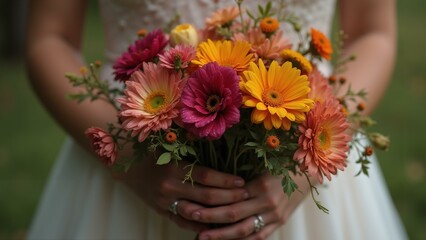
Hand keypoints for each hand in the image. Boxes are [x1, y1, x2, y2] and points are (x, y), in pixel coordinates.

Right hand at [112, 156, 249, 232]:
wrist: (128, 167)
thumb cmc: (154, 153)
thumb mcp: (172, 148)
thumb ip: (194, 151)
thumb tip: (222, 150)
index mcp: (175, 167)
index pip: (206, 176)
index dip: (226, 180)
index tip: (241, 181)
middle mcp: (170, 186)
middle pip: (205, 196)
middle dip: (228, 197)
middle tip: (245, 196)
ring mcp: (165, 202)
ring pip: (197, 213)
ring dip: (217, 214)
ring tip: (235, 213)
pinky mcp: (162, 212)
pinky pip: (183, 223)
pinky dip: (200, 226)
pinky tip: (215, 227)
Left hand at [186, 172, 312, 239]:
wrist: (309, 173)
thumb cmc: (282, 165)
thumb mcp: (262, 166)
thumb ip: (241, 178)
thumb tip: (214, 185)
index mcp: (261, 185)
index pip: (231, 197)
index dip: (212, 202)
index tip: (195, 202)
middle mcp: (268, 202)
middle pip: (234, 214)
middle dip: (211, 218)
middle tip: (192, 218)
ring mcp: (275, 216)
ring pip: (244, 230)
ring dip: (222, 235)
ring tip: (203, 237)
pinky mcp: (280, 223)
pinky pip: (259, 237)